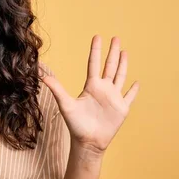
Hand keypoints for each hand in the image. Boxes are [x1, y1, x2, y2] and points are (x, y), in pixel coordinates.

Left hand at [41, 35, 139, 154]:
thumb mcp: (66, 104)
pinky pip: (129, 96)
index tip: (97, 36)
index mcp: (91, 86)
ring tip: (124, 51)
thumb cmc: (76, 125)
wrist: (88, 142)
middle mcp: (103, 89)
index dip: (96, 50)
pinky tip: (137, 82)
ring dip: (123, 64)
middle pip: (109, 66)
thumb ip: (56, 89)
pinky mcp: (122, 108)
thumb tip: (42, 76)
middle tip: (115, 37)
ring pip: (120, 77)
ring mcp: (113, 98)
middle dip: (112, 52)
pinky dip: (133, 90)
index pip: (94, 64)